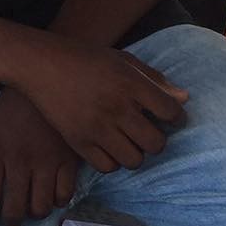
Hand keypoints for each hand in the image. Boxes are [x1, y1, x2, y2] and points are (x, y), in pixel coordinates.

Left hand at [0, 91, 78, 225]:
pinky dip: (58, 202)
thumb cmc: (12, 107)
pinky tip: (53, 196)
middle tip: (12, 223)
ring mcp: (46, 162)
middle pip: (14, 208)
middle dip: (12, 223)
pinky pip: (65, 194)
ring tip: (32, 210)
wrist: (46, 81)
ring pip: (41, 207)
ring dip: (35, 215)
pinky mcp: (69, 159)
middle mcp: (20, 162)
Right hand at [14, 34, 189, 174]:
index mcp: (130, 83)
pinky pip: (107, 166)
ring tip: (129, 141)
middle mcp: (116, 108)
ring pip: (134, 160)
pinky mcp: (78, 141)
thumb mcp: (124, 60)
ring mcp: (96, 127)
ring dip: (136, 153)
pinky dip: (113, 161)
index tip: (170, 116)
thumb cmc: (87, 59)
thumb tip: (183, 99)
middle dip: (158, 140)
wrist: (41, 64)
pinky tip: (110, 147)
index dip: (177, 117)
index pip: (170, 111)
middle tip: (149, 132)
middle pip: (155, 143)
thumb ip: (154, 80)